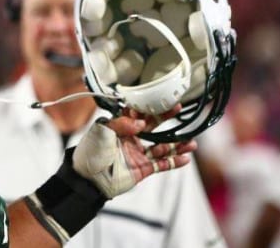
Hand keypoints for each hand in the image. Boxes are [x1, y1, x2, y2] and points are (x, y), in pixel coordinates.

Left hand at [72, 104, 196, 197]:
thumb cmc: (90, 152)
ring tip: (191, 143)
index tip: (160, 99)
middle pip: (153, 127)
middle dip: (166, 119)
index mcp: (120, 128)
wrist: (88, 179)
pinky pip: (161, 165)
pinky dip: (173, 162)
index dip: (148, 107)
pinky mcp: (142, 169)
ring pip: (162, 148)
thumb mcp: (101, 131)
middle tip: (179, 109)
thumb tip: (141, 122)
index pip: (138, 114)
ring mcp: (137, 154)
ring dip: (177, 145)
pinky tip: (185, 159)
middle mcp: (131, 139)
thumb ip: (120, 123)